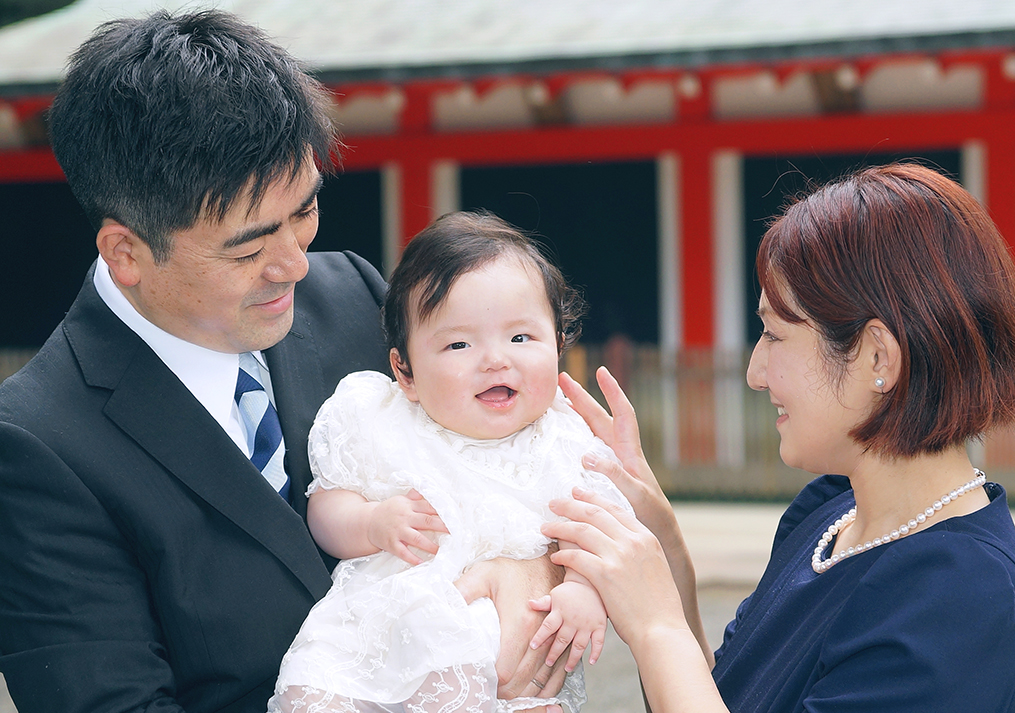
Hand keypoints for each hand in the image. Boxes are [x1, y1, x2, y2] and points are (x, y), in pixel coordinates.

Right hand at [368, 489, 447, 565]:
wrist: (367, 522)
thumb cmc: (389, 511)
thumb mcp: (401, 500)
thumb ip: (415, 497)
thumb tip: (427, 487)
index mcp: (409, 506)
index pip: (429, 508)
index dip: (442, 512)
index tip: (455, 517)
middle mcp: (405, 518)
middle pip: (426, 521)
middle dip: (441, 526)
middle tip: (454, 533)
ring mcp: (398, 531)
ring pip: (416, 538)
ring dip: (430, 545)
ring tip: (441, 551)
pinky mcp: (391, 543)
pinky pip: (402, 552)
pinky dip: (411, 557)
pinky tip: (420, 562)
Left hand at [455, 554, 567, 702]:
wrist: (547, 559)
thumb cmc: (513, 568)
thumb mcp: (483, 573)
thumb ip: (462, 591)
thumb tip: (439, 605)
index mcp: (519, 624)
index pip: (505, 671)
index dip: (490, 681)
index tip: (479, 678)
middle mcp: (541, 636)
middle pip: (521, 682)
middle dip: (504, 691)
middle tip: (488, 687)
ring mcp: (555, 640)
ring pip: (540, 683)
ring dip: (523, 692)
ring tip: (505, 691)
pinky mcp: (564, 641)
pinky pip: (558, 676)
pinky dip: (545, 689)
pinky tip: (531, 690)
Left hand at [528, 579, 606, 671]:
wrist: (591, 583)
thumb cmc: (570, 591)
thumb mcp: (555, 594)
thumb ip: (543, 603)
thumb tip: (529, 603)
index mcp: (560, 612)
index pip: (548, 626)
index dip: (540, 637)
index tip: (533, 646)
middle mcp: (573, 619)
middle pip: (562, 639)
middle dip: (554, 652)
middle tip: (548, 663)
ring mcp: (587, 624)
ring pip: (579, 645)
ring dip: (573, 658)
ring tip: (567, 668)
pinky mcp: (599, 625)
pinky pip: (598, 642)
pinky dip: (596, 652)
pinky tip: (592, 661)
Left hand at [542, 489, 685, 648]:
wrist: (662, 629)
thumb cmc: (658, 605)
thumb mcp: (655, 566)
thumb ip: (638, 550)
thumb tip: (619, 541)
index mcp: (646, 537)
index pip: (614, 508)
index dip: (592, 498)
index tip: (577, 493)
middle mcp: (633, 542)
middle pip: (594, 513)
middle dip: (570, 505)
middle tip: (554, 503)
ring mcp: (619, 556)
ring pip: (582, 531)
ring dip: (560, 527)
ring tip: (546, 527)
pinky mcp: (605, 575)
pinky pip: (577, 557)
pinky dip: (563, 555)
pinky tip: (556, 557)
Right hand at [559, 368, 674, 542]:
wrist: (659, 533)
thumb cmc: (651, 514)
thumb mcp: (635, 494)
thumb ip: (614, 474)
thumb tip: (587, 457)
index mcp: (630, 452)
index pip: (622, 413)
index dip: (613, 392)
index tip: (601, 371)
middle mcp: (621, 452)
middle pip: (600, 417)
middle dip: (582, 396)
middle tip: (562, 378)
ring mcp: (613, 462)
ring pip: (593, 431)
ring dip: (577, 415)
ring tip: (558, 402)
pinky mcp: (605, 474)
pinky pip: (588, 448)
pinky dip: (575, 437)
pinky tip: (562, 439)